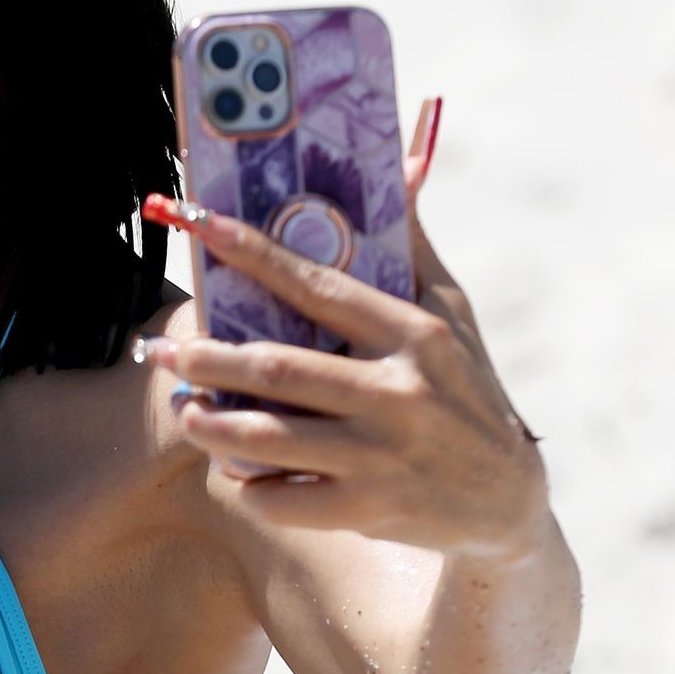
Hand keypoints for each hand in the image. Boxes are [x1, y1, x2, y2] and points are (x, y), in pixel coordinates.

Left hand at [139, 100, 550, 556]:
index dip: (251, 252)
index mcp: (412, 334)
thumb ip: (413, 247)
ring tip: (185, 409)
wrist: (506, 502)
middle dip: (211, 357)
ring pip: (269, 438)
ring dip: (212, 424)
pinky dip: (248, 484)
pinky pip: (281, 498)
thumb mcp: (452, 316)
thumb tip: (405, 161)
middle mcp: (397, 393)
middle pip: (278, 369)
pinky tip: (238, 470)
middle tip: (168, 349)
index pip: (317, 284)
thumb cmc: (465, 392)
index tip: (198, 223)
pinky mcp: (366, 512)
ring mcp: (381, 457)